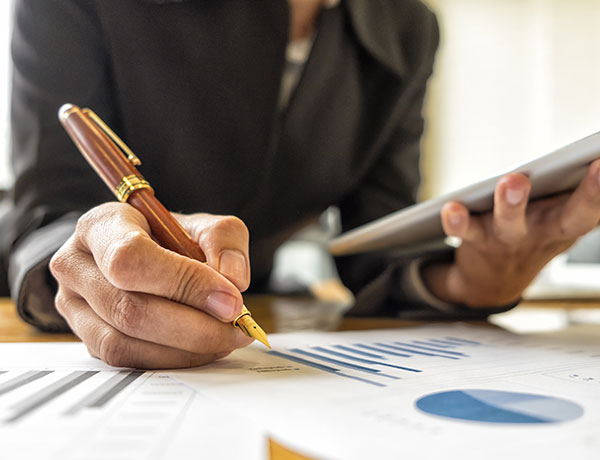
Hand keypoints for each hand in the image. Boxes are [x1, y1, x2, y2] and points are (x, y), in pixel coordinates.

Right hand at [49, 202, 253, 368]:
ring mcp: (74, 307)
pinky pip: (128, 360)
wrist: (149, 256)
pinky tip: (203, 349)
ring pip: (126, 342)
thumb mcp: (202, 225)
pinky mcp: (87, 338)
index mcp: (101, 225)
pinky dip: (172, 360)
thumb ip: (223, 240)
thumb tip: (233, 279)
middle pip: (129, 308)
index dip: (183, 283)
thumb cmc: (171, 239)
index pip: (131, 258)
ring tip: (226, 338)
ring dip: (186, 348)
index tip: (230, 300)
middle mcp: (76, 265)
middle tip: (237, 327)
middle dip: (193, 325)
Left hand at [422, 159, 599, 306]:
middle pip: (571, 217)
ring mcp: (510, 239)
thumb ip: (576, 195)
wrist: (492, 282)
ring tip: (513, 181)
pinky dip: (458, 221)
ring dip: (513, 204)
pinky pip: (466, 231)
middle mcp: (545, 231)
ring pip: (513, 224)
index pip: (599, 207)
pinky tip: (452, 208)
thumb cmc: (532, 234)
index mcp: (569, 222)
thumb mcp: (559, 219)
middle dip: (590, 194)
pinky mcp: (477, 241)